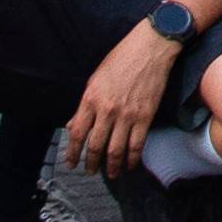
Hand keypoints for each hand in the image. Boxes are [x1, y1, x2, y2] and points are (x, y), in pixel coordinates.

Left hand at [63, 16, 174, 175]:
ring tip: (111, 174)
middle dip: (91, 163)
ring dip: (112, 167)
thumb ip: (84, 105)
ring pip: (115, 151)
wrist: (150, 48)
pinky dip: (132, 159)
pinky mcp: (145, 117)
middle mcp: (107, 110)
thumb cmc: (122, 58)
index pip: (77, 133)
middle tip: (90, 171)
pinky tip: (130, 165)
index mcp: (91, 99)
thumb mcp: (95, 78)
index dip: (72, 152)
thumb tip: (73, 125)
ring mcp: (127, 115)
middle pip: (95, 146)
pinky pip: (136, 145)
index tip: (71, 162)